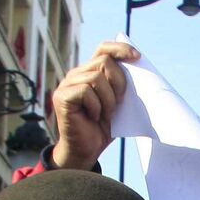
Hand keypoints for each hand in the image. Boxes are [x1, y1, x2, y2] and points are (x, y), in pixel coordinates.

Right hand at [51, 41, 140, 169]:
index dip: (120, 49)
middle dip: (119, 83)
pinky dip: (96, 106)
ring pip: (97, 77)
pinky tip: (94, 117)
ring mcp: (67, 84)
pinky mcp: (62, 96)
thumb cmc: (103, 127)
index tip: (137, 57)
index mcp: (91, 72)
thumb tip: (136, 70)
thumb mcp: (118, 103)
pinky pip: (86, 91)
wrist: (87, 150)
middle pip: (105, 62)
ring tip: (105, 114)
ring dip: (108, 99)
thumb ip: (121, 86)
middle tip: (118, 104)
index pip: (104, 49)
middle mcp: (77, 74)